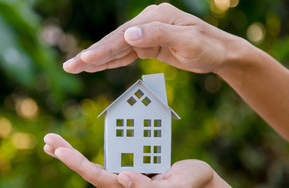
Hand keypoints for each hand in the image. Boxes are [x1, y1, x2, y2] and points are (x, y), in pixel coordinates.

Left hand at [43, 133, 213, 187]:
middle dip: (67, 156)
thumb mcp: (175, 187)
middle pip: (89, 172)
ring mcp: (126, 181)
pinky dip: (88, 155)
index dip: (78, 164)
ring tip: (53, 143)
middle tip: (48, 140)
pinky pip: (105, 162)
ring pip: (93, 167)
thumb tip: (121, 177)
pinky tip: (77, 150)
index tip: (59, 151)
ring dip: (72, 155)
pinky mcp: (131, 172)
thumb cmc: (192, 185)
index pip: (99, 177)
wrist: (203, 187)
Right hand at [63, 3, 237, 73]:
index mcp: (155, 17)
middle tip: (69, 66)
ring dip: (97, 58)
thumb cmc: (208, 47)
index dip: (103, 49)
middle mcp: (148, 22)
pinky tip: (97, 65)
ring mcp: (147, 33)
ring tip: (76, 67)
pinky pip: (126, 54)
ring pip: (117, 48)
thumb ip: (159, 35)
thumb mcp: (188, 42)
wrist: (219, 53)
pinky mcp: (149, 44)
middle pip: (114, 40)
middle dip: (92, 54)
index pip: (123, 36)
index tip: (85, 59)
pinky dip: (111, 61)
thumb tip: (128, 34)